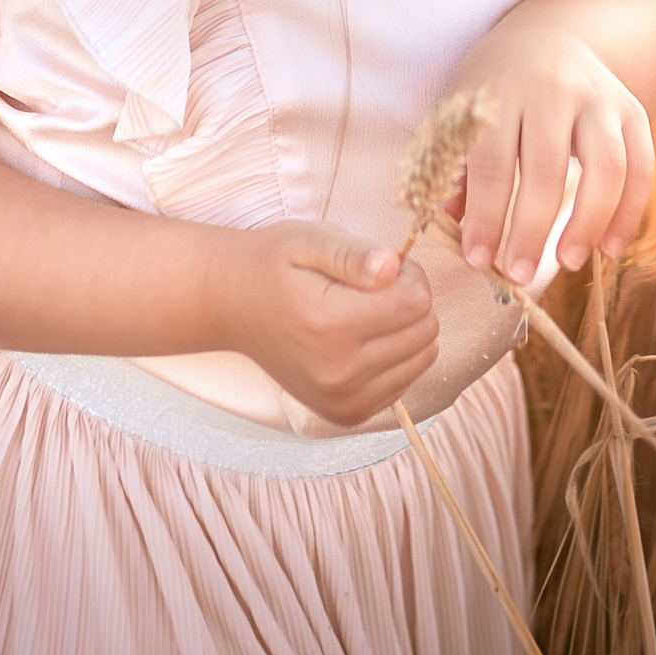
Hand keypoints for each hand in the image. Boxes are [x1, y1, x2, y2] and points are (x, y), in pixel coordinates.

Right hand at [220, 221, 438, 427]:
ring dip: (407, 330)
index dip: (410, 274)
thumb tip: (393, 267)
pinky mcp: (345, 414)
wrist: (230, 306)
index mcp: (329, 325)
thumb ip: (354, 254)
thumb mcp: (308, 240)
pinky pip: (404, 383)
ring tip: (368, 311)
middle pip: (425, 333)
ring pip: (422, 359)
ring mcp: (342, 400)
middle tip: (375, 285)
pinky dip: (396, 357)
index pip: (416, 302)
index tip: (384, 266)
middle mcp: (338, 372)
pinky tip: (364, 338)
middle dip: (411, 300)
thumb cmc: (272, 265)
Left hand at [450, 16, 653, 283]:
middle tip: (517, 274)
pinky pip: (641, 166)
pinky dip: (631, 211)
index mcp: (503, 91)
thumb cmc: (495, 87)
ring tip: (568, 263)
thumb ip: (457, 166)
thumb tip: (453, 224)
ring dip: (588, 222)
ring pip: (606, 167)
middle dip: (531, 230)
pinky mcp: (632, 110)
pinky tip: (609, 247)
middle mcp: (554, 90)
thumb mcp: (464, 112)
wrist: (548, 33)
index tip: (478, 260)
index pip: (493, 162)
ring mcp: (599, 98)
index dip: (486, 217)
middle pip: (547, 169)